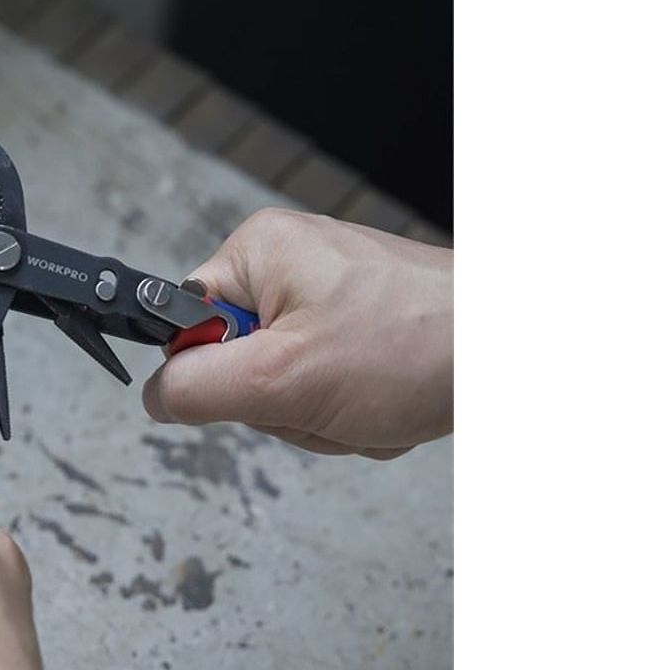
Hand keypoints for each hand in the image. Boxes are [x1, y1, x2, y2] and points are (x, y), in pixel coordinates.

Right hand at [143, 208, 451, 457]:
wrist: (514, 352)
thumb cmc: (414, 345)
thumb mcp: (282, 379)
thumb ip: (197, 387)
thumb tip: (154, 395)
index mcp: (258, 253)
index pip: (184, 326)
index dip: (217, 372)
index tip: (263, 384)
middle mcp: (287, 267)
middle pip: (235, 365)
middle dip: (281, 405)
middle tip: (326, 398)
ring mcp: (326, 298)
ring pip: (281, 387)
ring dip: (319, 416)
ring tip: (363, 400)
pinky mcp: (357, 327)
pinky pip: (321, 387)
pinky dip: (348, 412)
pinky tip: (383, 401)